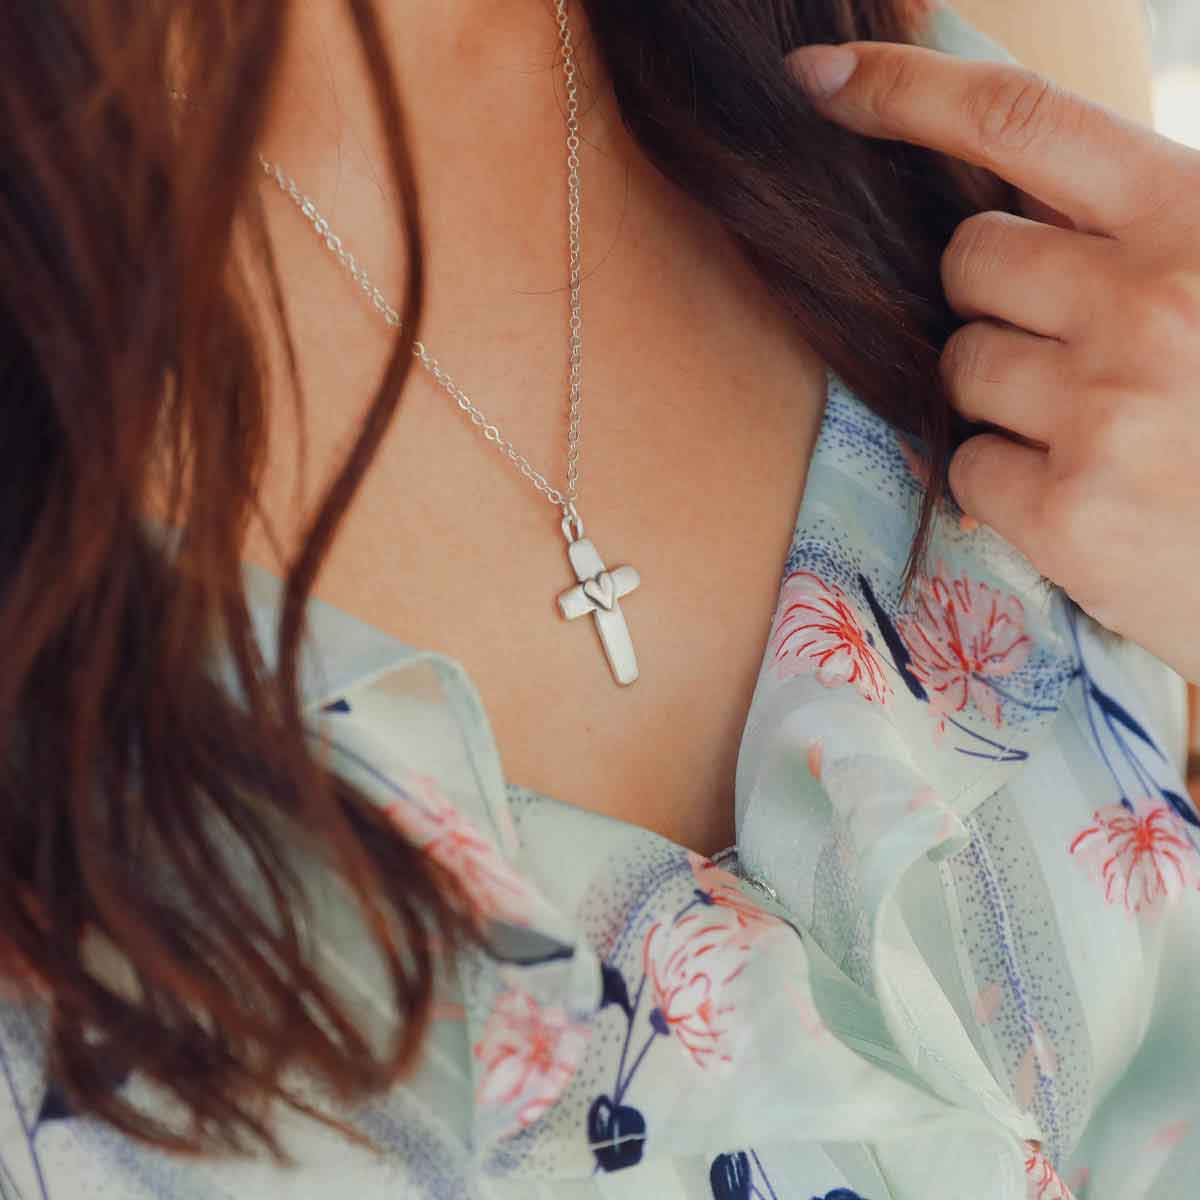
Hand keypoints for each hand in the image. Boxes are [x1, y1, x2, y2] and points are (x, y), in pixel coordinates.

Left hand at [787, 40, 1199, 683]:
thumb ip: (1125, 226)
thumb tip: (1001, 187)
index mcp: (1192, 220)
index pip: (1018, 119)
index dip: (903, 90)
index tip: (818, 79)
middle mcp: (1148, 302)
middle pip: (969, 259)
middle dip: (996, 298)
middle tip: (1070, 346)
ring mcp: (1106, 409)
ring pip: (957, 365)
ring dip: (1000, 394)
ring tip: (1091, 427)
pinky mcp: (1068, 509)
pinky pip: (964, 462)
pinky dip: (1002, 479)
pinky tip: (1080, 493)